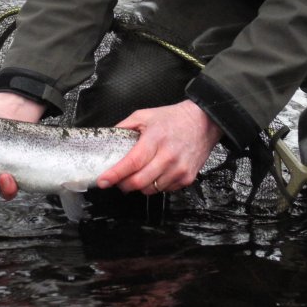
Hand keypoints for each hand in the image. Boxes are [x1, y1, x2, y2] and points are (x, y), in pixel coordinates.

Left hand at [96, 100, 222, 195]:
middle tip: (118, 180)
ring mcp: (179, 169)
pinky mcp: (187, 178)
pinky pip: (165, 190)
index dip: (115, 174)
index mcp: (155, 139)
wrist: (204, 122)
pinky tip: (155, 173)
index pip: (132, 162)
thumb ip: (124, 127)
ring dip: (140, 186)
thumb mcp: (144, 115)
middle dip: (123, 185)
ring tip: (138, 174)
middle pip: (140, 182)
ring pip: (151, 190)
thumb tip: (108, 139)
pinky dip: (155, 186)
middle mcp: (168, 156)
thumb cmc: (173, 119)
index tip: (103, 181)